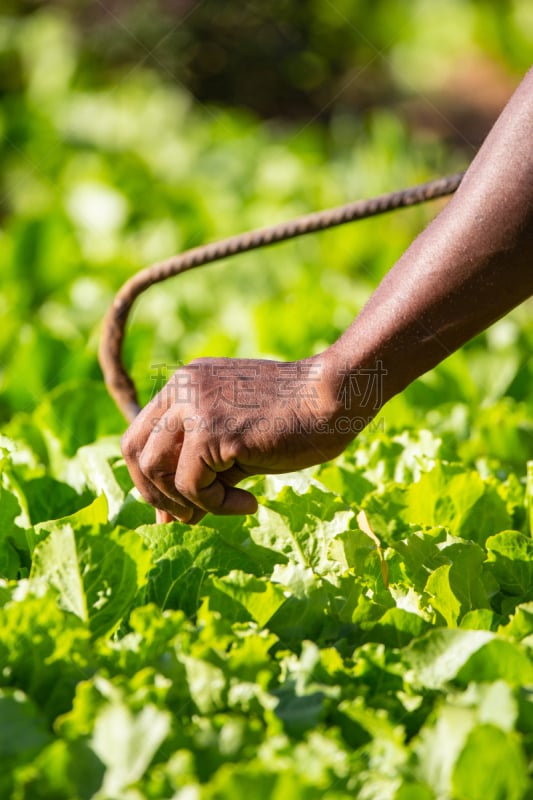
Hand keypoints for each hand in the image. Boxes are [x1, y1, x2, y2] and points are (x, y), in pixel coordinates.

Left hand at [121, 354, 374, 523]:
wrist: (334, 397)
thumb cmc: (295, 420)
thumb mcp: (236, 444)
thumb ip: (201, 470)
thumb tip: (171, 519)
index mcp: (186, 384)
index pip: (140, 435)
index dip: (150, 477)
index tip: (180, 505)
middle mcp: (183, 389)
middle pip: (135, 451)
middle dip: (155, 493)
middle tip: (191, 515)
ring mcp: (195, 406)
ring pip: (156, 470)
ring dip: (184, 502)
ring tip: (226, 506)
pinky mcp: (213, 430)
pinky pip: (192, 486)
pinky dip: (217, 505)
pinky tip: (250, 503)